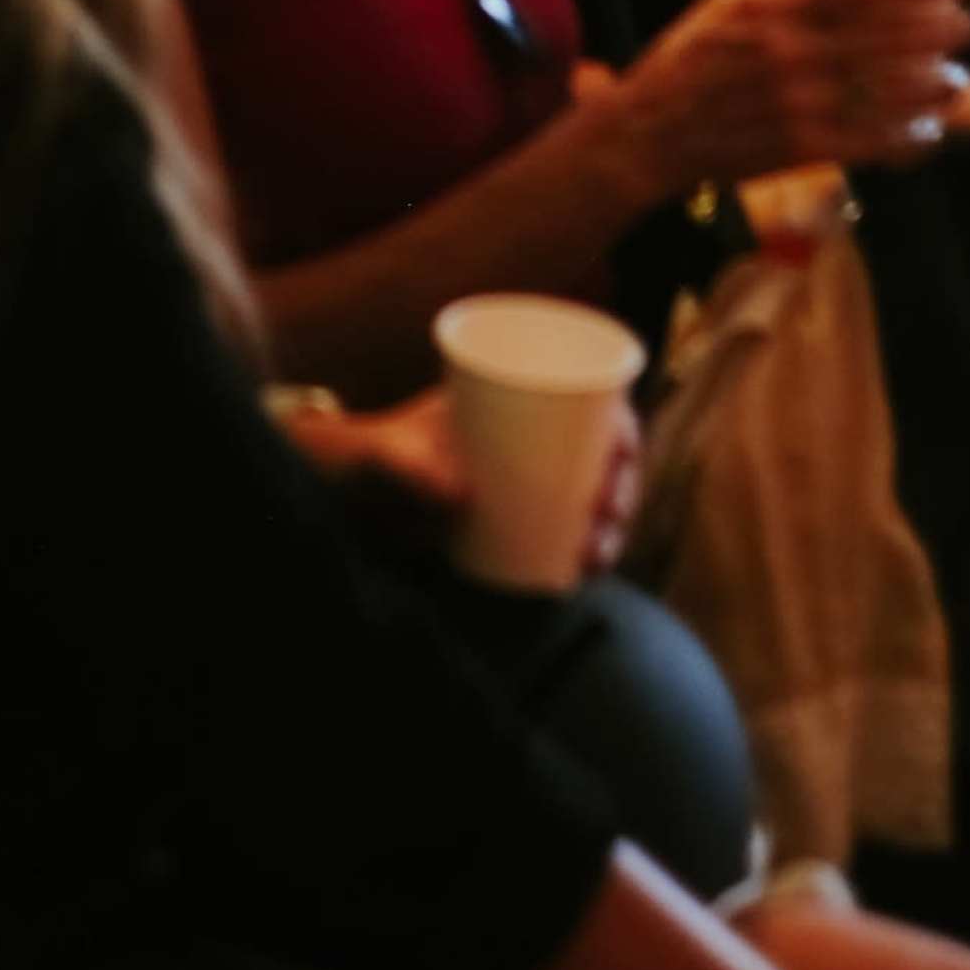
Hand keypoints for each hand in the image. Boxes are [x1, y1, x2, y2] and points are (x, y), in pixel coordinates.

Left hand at [272, 382, 641, 579]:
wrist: (349, 495)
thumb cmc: (373, 458)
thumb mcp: (388, 456)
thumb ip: (407, 471)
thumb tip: (457, 497)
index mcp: (514, 398)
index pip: (588, 402)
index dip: (619, 430)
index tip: (618, 462)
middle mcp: (529, 438)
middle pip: (599, 457)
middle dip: (620, 489)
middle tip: (604, 521)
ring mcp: (526, 482)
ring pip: (590, 499)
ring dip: (609, 526)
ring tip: (595, 555)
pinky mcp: (517, 523)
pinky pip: (567, 532)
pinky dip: (584, 549)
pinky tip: (588, 571)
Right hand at [631, 0, 969, 198]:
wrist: (653, 131)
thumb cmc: (689, 58)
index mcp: (772, 10)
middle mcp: (790, 55)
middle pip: (886, 38)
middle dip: (940, 30)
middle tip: (966, 24)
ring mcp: (799, 105)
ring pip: (888, 91)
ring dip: (935, 84)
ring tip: (958, 76)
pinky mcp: (803, 148)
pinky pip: (872, 141)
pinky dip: (909, 135)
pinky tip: (931, 128)